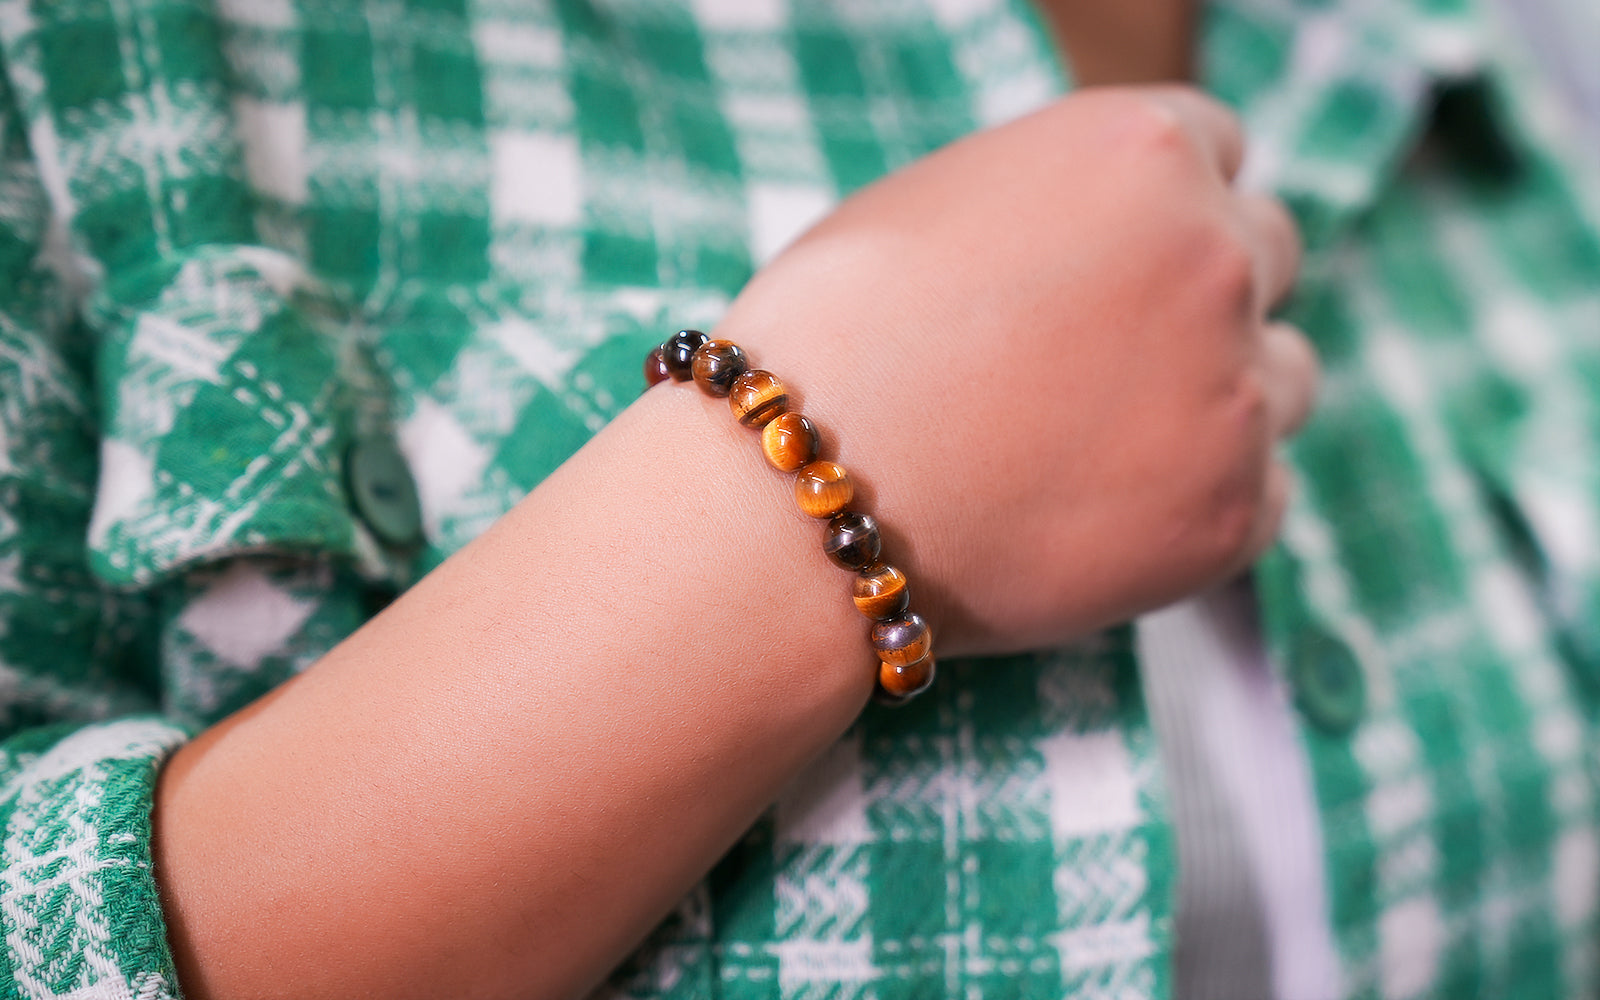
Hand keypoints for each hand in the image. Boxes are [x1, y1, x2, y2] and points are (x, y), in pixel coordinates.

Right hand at [715, 85, 1315, 654]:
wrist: (794, 499)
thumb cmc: (828, 342)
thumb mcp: (936, 207)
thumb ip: (1054, 204)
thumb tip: (1094, 240)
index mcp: (1142, 149)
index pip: (1218, 147)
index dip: (1163, 206)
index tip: (1125, 259)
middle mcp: (1217, 252)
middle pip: (1267, 255)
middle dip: (1200, 297)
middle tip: (1107, 358)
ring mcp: (1236, 390)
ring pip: (1284, 381)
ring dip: (1217, 402)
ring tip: (1098, 446)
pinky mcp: (1233, 515)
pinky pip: (1261, 494)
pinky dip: (1199, 505)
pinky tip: (1104, 516)